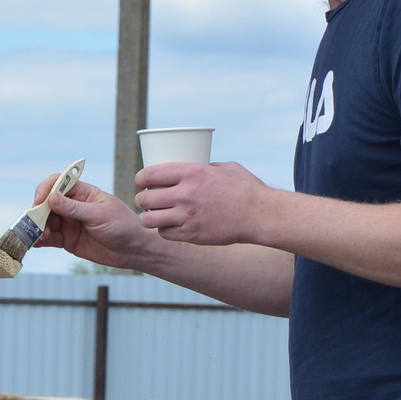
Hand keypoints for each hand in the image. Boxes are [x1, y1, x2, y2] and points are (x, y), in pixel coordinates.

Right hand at [33, 178, 158, 269]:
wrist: (133, 250)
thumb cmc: (123, 226)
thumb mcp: (99, 215)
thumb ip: (74, 208)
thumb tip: (51, 198)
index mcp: (83, 193)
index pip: (59, 183)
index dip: (46, 189)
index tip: (40, 200)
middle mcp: (73, 206)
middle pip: (47, 203)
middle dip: (39, 211)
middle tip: (37, 222)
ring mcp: (69, 223)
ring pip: (46, 221)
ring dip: (39, 227)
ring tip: (41, 236)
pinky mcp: (67, 239)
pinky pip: (50, 237)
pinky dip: (41, 239)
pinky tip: (37, 242)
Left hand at [134, 162, 273, 244]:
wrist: (260, 215)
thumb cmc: (246, 188)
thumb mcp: (225, 168)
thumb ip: (204, 166)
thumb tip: (192, 165)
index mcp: (192, 173)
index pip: (150, 174)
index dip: (140, 179)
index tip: (141, 182)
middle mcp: (185, 194)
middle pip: (146, 199)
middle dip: (141, 200)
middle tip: (145, 200)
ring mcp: (187, 216)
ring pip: (149, 219)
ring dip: (147, 217)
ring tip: (152, 216)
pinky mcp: (191, 234)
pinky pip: (164, 233)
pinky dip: (163, 230)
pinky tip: (167, 226)